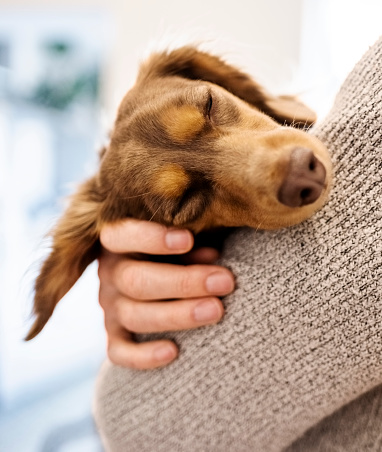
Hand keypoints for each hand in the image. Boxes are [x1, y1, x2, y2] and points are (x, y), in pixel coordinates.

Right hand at [98, 219, 234, 369]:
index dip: (152, 238)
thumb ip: (190, 246)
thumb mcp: (178, 240)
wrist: (157, 278)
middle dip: (183, 282)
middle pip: (136, 281)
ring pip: (134, 316)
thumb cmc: (174, 251)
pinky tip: (173, 352)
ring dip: (177, 315)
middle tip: (224, 282)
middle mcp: (110, 274)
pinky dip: (143, 356)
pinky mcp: (114, 335)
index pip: (121, 236)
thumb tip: (211, 257)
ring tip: (216, 310)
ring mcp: (110, 307)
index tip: (188, 239)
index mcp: (118, 242)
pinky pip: (119, 352)